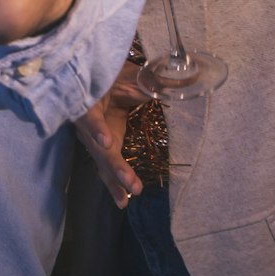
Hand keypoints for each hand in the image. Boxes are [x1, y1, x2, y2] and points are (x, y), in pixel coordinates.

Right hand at [73, 68, 151, 207]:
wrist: (100, 80)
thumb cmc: (113, 75)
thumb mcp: (131, 75)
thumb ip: (154, 80)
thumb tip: (188, 77)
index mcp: (89, 100)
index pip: (90, 114)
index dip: (96, 127)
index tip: (106, 142)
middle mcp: (86, 123)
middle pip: (98, 147)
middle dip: (114, 166)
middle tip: (130, 183)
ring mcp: (92, 137)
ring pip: (101, 161)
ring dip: (114, 181)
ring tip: (125, 200)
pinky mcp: (100, 147)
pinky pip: (106, 166)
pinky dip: (114, 183)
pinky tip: (124, 200)